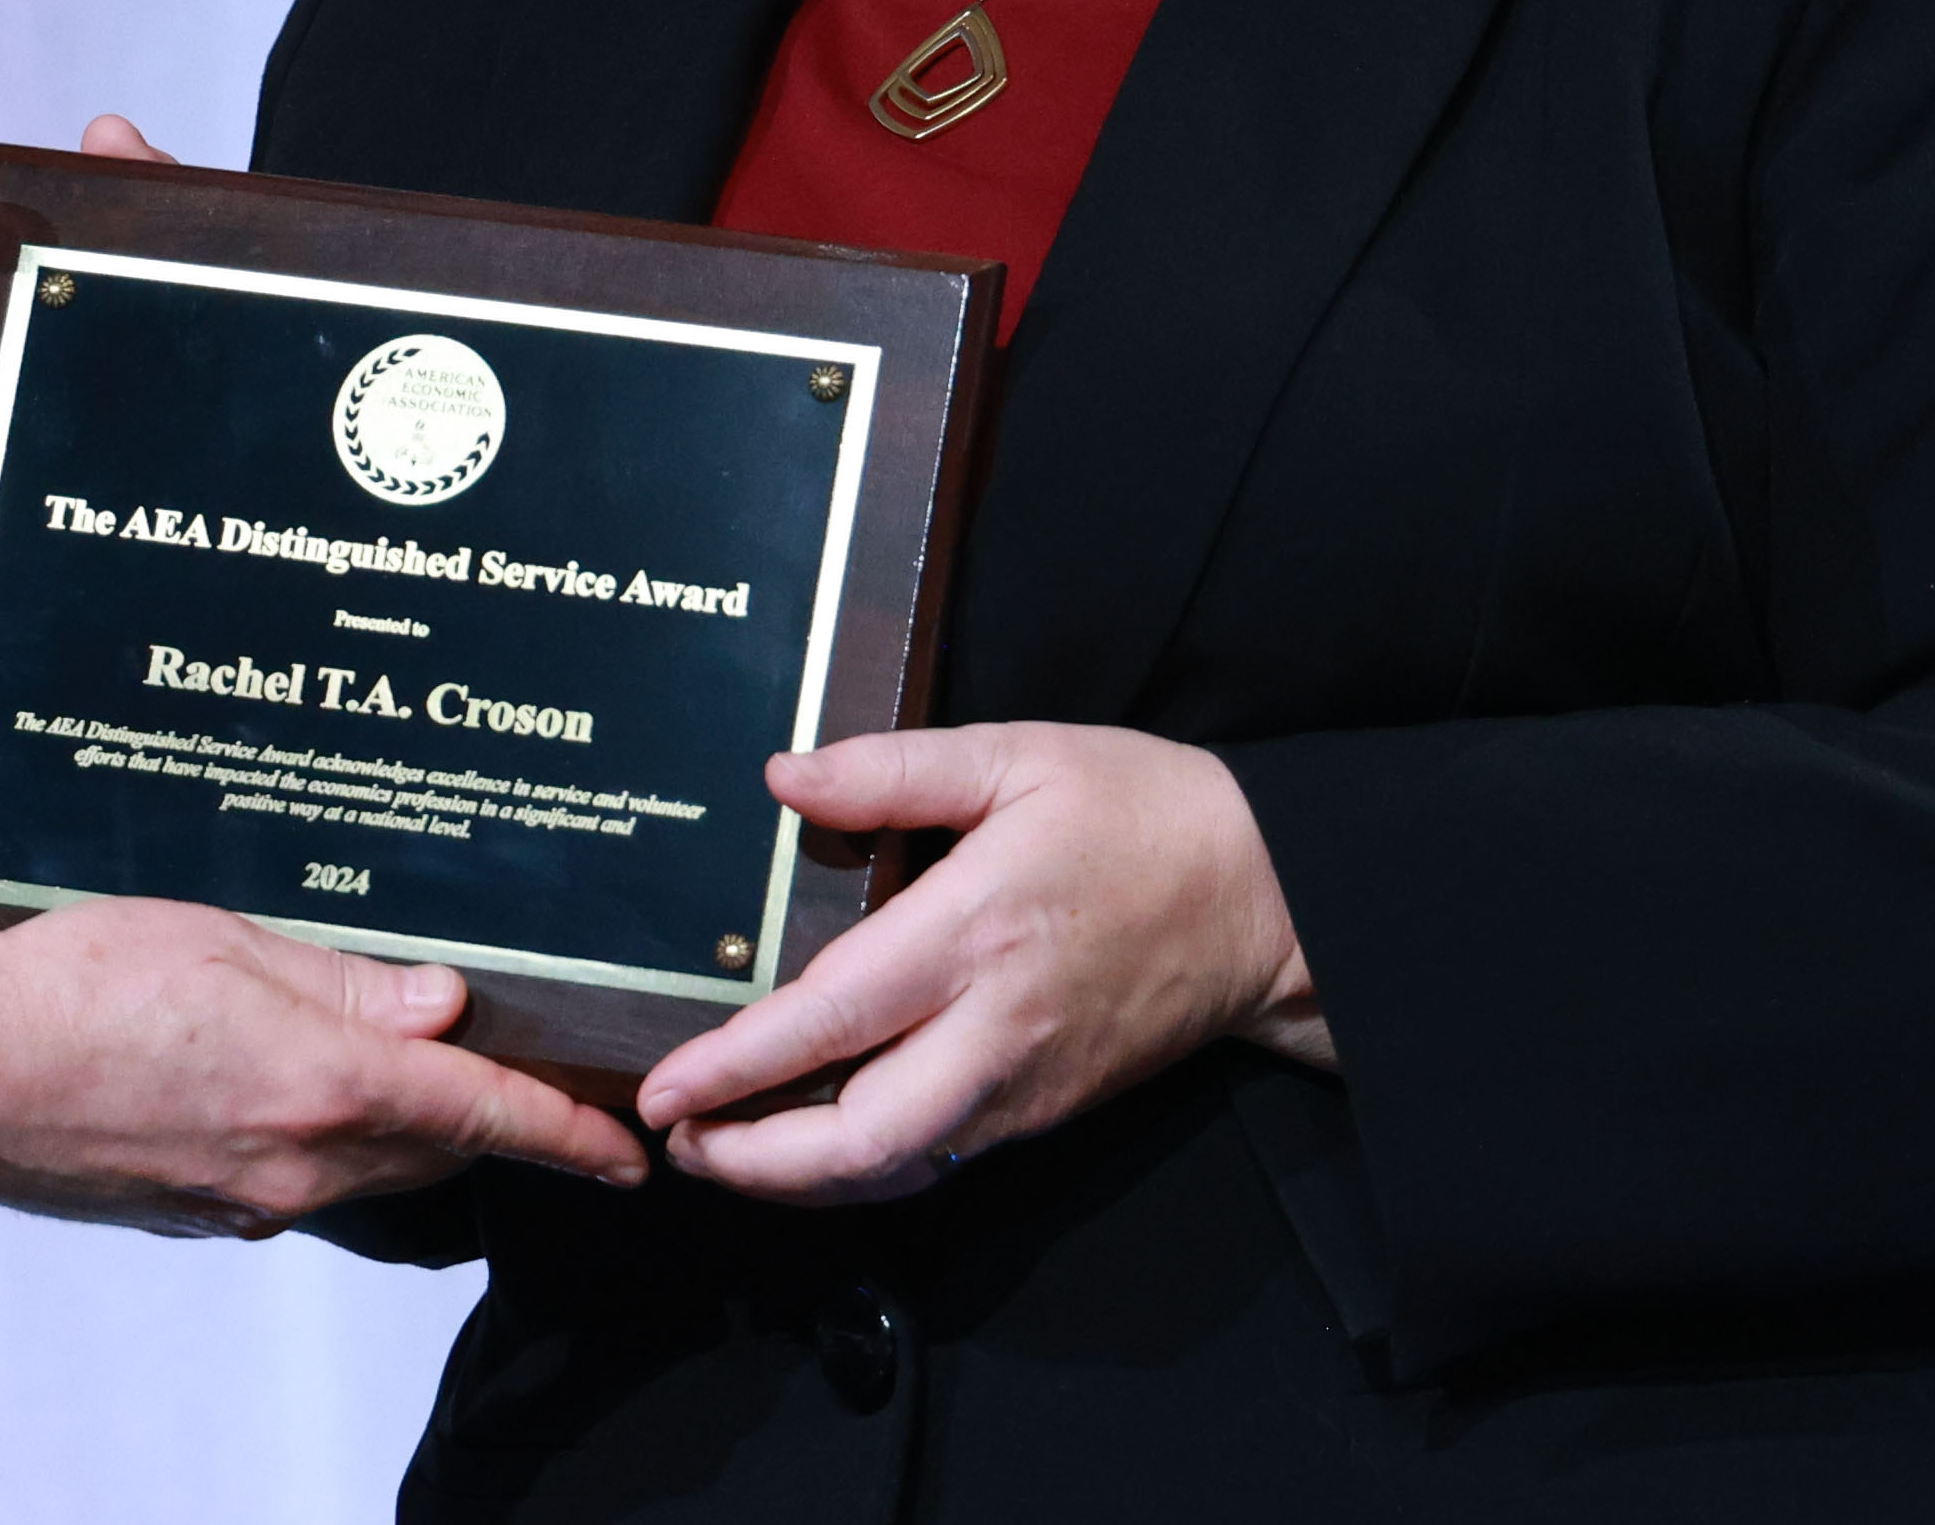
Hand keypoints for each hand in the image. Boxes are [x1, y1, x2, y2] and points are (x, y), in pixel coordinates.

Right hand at [0, 901, 645, 1233]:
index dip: (567, 1135)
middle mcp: (297, 1163)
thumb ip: (345, 982)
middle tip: (497, 1055)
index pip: (483, 1119)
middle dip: (476, 1108)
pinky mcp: (201, 1207)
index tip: (628, 1153)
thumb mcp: (219, 943)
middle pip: (433, 1147)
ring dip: (396, 1117)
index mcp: (319, 1086)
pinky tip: (274, 1068)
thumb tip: (444, 1008)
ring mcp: (247, 1198)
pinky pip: (298, 1174)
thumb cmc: (63, 988)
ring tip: (381, 1046)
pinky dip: (318, 1128)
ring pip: (368, 1164)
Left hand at [631, 724, 1329, 1207]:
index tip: (665, 1088)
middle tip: (675, 1141)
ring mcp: (1020, 1086)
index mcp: (974, 933)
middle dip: (754, 1161)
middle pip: (857, 1140)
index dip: (738, 1066)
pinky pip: (937, 1161)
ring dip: (800, 1180)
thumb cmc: (1141, 814)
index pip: (831, 1020)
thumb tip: (783, 778)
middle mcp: (993, 1031)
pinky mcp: (1043, 1112)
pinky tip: (811, 1145)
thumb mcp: (1019, 756)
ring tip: (723, 1153)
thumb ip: (893, 768)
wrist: (1269, 902)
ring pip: (895, 1169)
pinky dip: (863, 1170)